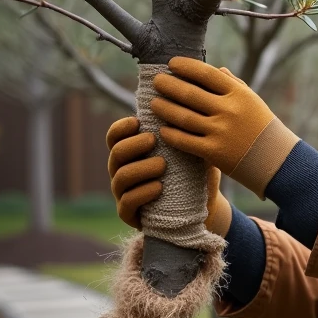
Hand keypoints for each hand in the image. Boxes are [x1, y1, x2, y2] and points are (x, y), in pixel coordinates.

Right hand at [106, 116, 232, 236]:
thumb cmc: (195, 171)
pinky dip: (142, 193)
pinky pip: (128, 203)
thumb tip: (190, 103)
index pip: (114, 136)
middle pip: (116, 153)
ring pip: (121, 177)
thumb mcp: (193, 149)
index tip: (138, 121)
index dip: (121, 127)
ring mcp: (123, 193)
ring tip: (162, 165)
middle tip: (153, 140)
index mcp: (131, 152)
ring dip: (141, 168)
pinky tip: (159, 187)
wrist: (203, 205)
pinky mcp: (130, 214)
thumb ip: (187, 131)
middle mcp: (122, 170)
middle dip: (133, 145)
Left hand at [149, 57, 298, 198]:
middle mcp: (229, 110)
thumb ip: (234, 84)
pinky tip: (162, 130)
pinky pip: (186, 141)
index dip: (186, 67)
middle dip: (169, 85)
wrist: (278, 161)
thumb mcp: (253, 101)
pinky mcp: (215, 152)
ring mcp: (221, 132)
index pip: (206, 74)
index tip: (171, 64)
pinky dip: (171, 134)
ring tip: (153, 103)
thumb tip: (216, 69)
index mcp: (239, 94)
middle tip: (156, 81)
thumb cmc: (263, 128)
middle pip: (190, 94)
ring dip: (165, 109)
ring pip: (184, 117)